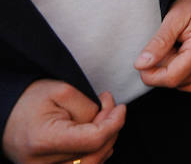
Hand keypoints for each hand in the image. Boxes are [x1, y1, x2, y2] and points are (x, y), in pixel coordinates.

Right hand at [1, 81, 123, 163]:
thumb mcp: (62, 92)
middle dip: (112, 129)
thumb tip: (107, 120)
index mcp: (44, 141)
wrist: (6, 112)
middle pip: (96, 153)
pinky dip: (96, 150)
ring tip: (102, 117)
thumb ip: (88, 108)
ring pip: (92, 163)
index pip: (93, 140)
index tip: (121, 107)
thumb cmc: (31, 99)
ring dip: (106, 140)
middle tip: (110, 107)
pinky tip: (95, 131)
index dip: (115, 123)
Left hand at [135, 0, 190, 91]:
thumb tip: (141, 64)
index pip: (173, 76)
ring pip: (185, 85)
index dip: (152, 76)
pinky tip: (179, 58)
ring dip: (171, 73)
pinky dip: (181, 75)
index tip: (141, 64)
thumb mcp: (174, 16)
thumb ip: (159, 41)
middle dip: (161, 70)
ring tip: (172, 50)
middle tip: (160, 48)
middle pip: (178, 81)